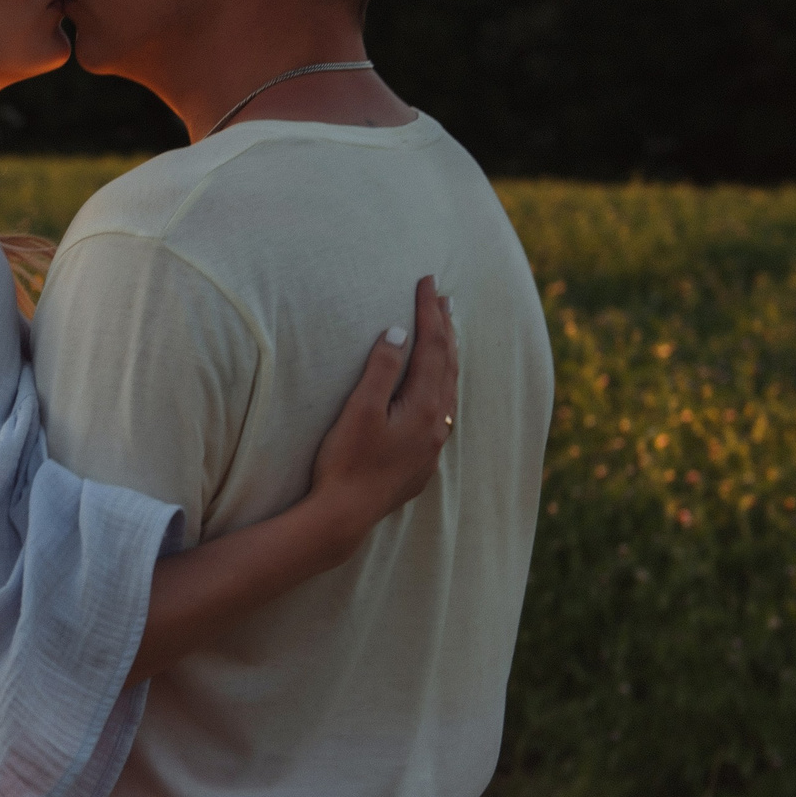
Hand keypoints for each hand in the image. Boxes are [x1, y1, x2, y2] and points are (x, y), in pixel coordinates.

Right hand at [306, 275, 458, 555]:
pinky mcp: (422, 459)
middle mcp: (438, 423)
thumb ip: (382, 369)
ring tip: (446, 333)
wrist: (345, 515)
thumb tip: (399, 332)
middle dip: (445, 328)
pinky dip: (443, 384)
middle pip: (448, 365)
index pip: (433, 347)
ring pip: (450, 388)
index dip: (429, 312)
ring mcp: (433, 444)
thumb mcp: (360, 409)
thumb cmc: (346, 461)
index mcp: (425, 406)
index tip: (427, 281)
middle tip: (443, 297)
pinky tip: (437, 387)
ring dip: (448, 356)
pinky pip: (443, 408)